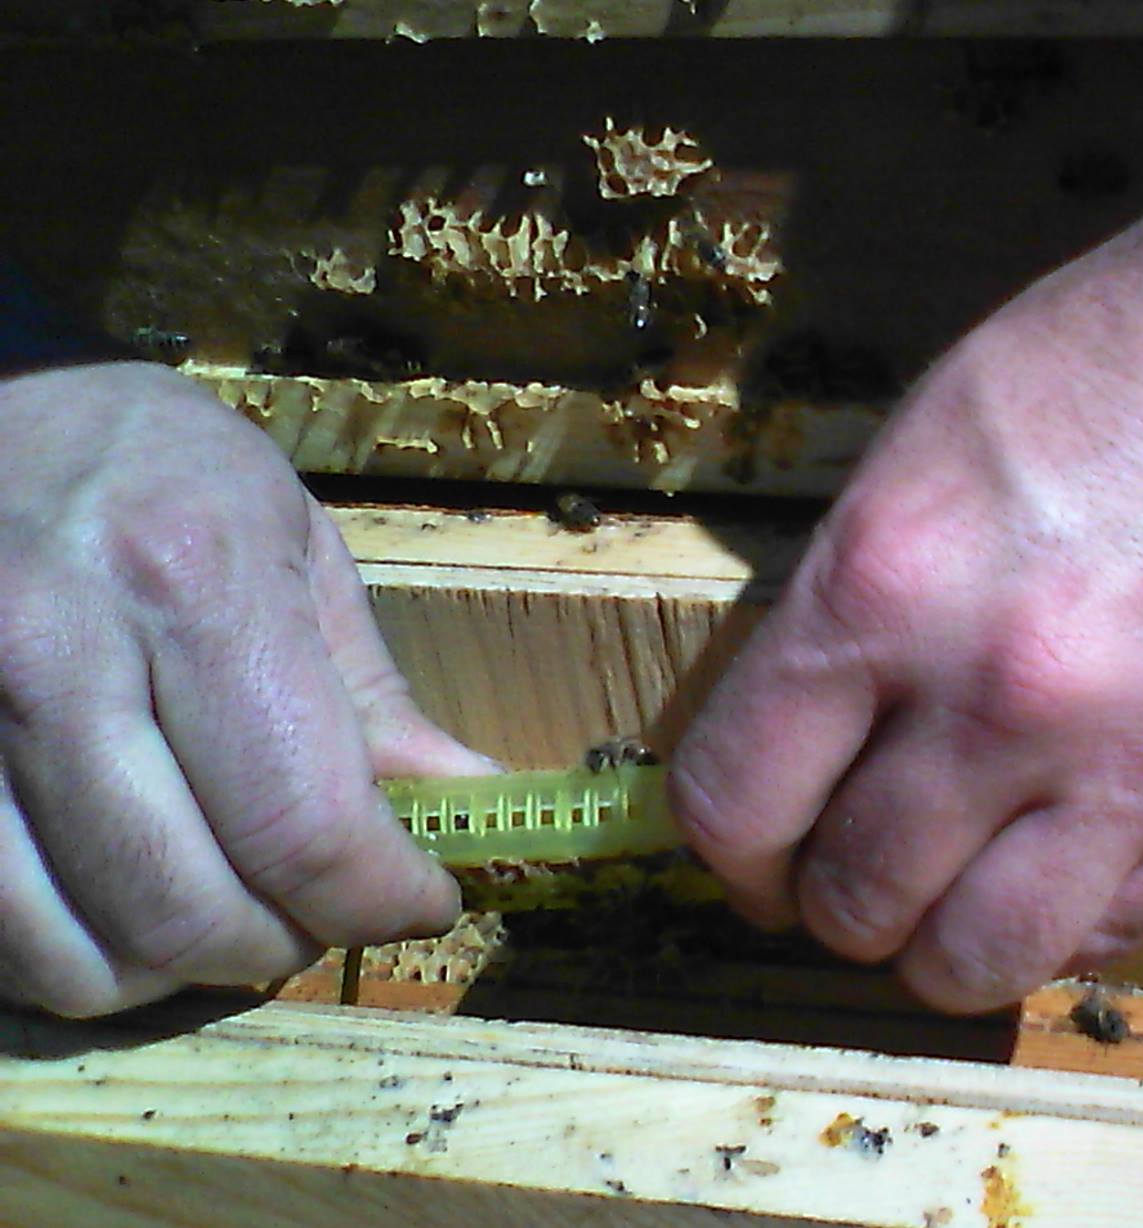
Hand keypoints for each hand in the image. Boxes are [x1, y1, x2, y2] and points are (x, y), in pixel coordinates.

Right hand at [0, 361, 492, 1016]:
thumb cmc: (156, 472)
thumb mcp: (293, 540)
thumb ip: (372, 694)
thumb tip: (471, 803)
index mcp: (187, 578)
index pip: (300, 823)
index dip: (379, 898)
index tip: (419, 899)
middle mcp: (49, 650)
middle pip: (183, 910)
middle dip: (280, 945)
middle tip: (312, 911)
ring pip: (73, 956)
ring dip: (172, 970)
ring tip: (216, 905)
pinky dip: (72, 954)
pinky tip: (115, 896)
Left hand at [671, 0, 1142, 1011]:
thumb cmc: (1105, 363)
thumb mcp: (917, 450)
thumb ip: (848, 615)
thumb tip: (799, 755)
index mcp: (885, 587)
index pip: (738, 803)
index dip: (734, 851)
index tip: (760, 853)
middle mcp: (1002, 697)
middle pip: (854, 901)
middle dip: (834, 901)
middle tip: (861, 869)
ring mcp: (1139, 762)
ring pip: (978, 961)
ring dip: (939, 949)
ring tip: (955, 901)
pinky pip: (1112, 932)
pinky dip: (1063, 921)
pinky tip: (1063, 862)